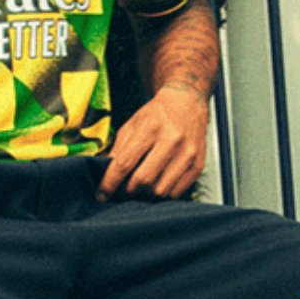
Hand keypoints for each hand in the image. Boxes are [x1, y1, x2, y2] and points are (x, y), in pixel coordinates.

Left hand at [96, 84, 208, 200]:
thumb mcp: (132, 125)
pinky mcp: (198, 165)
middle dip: (127, 191)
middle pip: (143, 180)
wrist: (187, 103)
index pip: (125, 163)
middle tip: (121, 191)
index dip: (110, 183)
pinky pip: (176, 192)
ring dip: (145, 195)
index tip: (102, 195)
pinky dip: (162, 194)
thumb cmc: (157, 114)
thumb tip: (105, 174)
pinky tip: (156, 186)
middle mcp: (171, 140)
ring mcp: (187, 154)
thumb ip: (118, 149)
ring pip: (160, 191)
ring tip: (139, 188)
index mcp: (150, 128)